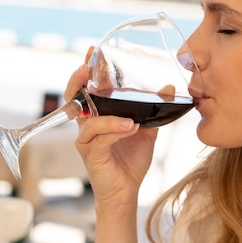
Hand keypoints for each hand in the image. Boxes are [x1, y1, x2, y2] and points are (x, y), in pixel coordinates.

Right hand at [64, 55, 157, 208]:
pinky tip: (130, 129)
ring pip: (89, 120)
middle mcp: (87, 126)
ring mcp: (86, 141)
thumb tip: (167, 88)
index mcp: (98, 117)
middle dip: (78, 81)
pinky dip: (115, 131)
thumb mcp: (145, 131)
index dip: (87, 70)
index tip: (93, 51)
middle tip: (86, 68)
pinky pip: (99, 138)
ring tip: (131, 119)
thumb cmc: (131, 161)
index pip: (88, 89)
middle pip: (74, 98)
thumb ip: (152, 110)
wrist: (126, 192)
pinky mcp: (91, 154)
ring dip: (110, 117)